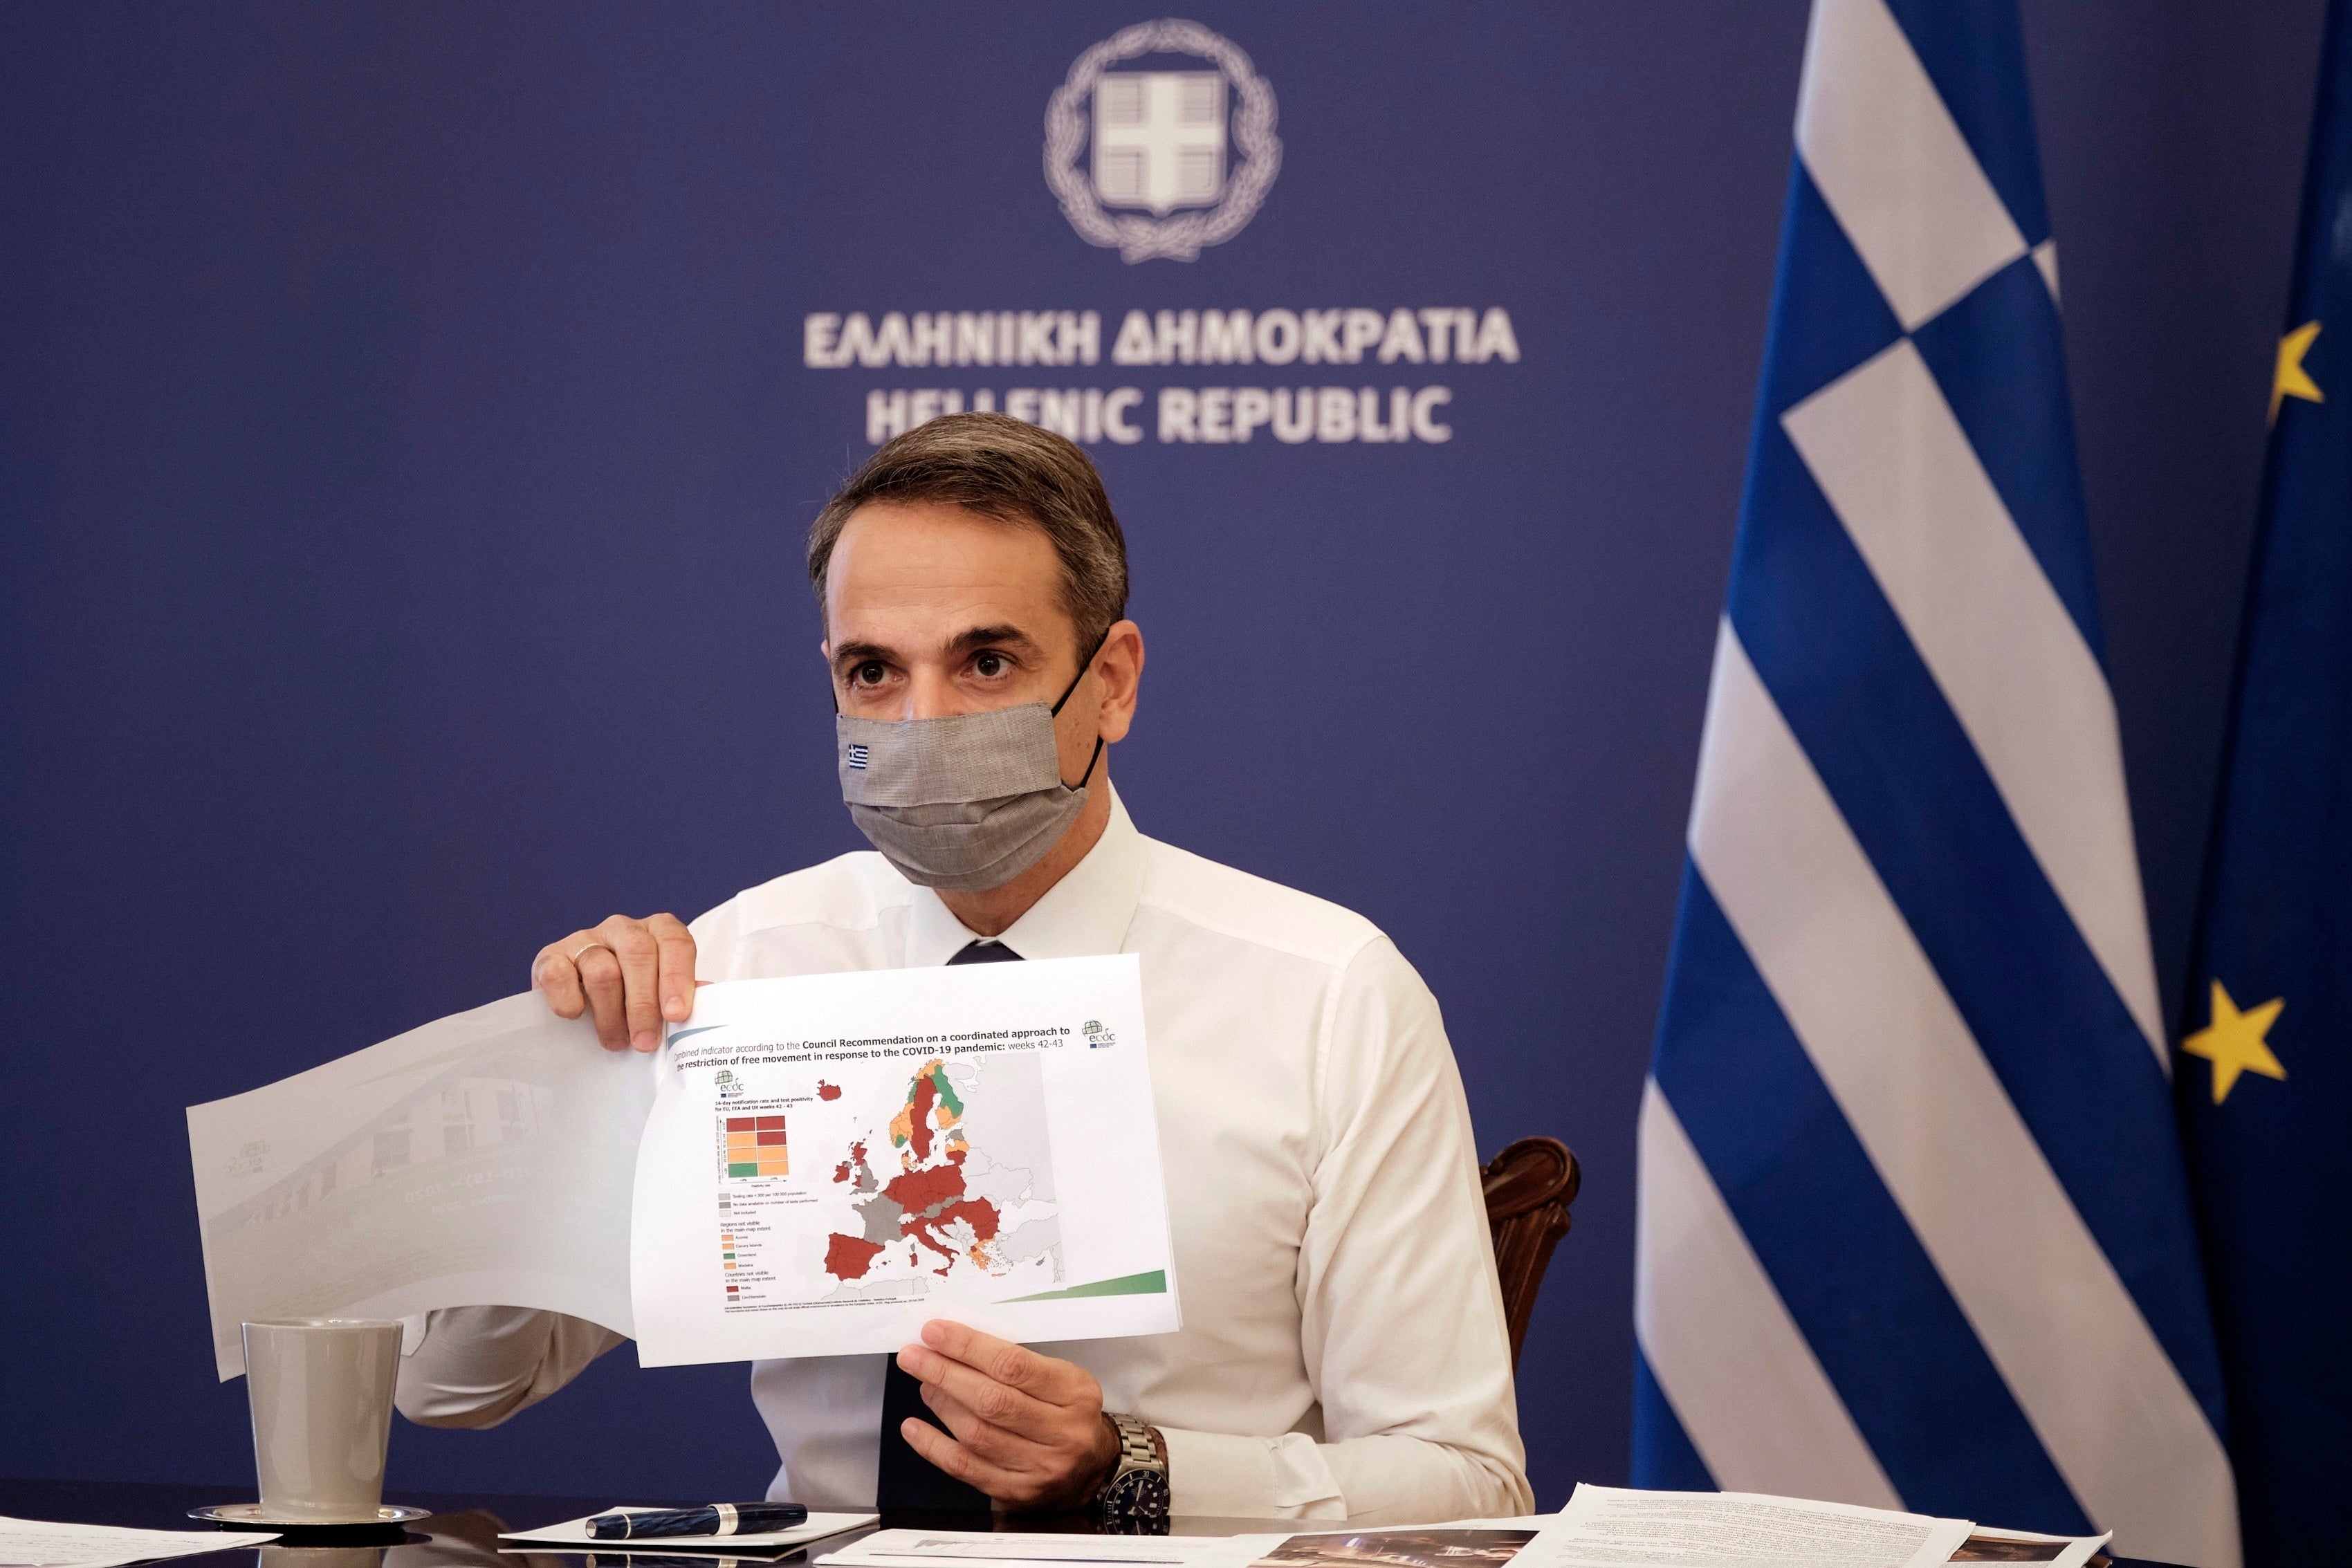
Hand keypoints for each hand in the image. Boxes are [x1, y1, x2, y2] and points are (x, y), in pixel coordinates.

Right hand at [532, 914, 697, 1051]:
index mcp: (658, 931)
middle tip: (644, 1042)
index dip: (676, 978)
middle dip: (643, 1005)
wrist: (583, 1002)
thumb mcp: (662, 996)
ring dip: (610, 1014)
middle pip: (638, 955)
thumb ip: (683, 996)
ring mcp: (586, 939)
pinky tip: (576, 1017)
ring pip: (601, 970)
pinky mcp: (551, 955)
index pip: (674, 943)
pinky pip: (558, 973)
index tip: (677, 1015)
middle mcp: (623, 929)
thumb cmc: (634, 1000)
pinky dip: (568, 999)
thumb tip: (708, 1001)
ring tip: (616, 1042)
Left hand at [894, 1320, 1120, 1511]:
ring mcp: (1039, 1466)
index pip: (1013, 1365)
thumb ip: (1016, 1363)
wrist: (1091, 1468)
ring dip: (940, 1404)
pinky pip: (965, 1468)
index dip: (968, 1347)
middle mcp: (1061, 1432)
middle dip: (944, 1373)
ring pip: (976, 1434)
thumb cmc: (1067, 1413)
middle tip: (914, 1356)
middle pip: (991, 1400)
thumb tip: (956, 1345)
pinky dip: (933, 1446)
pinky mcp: (1016, 1492)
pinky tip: (914, 1427)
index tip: (935, 1333)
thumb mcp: (1061, 1377)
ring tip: (924, 1384)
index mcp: (1074, 1393)